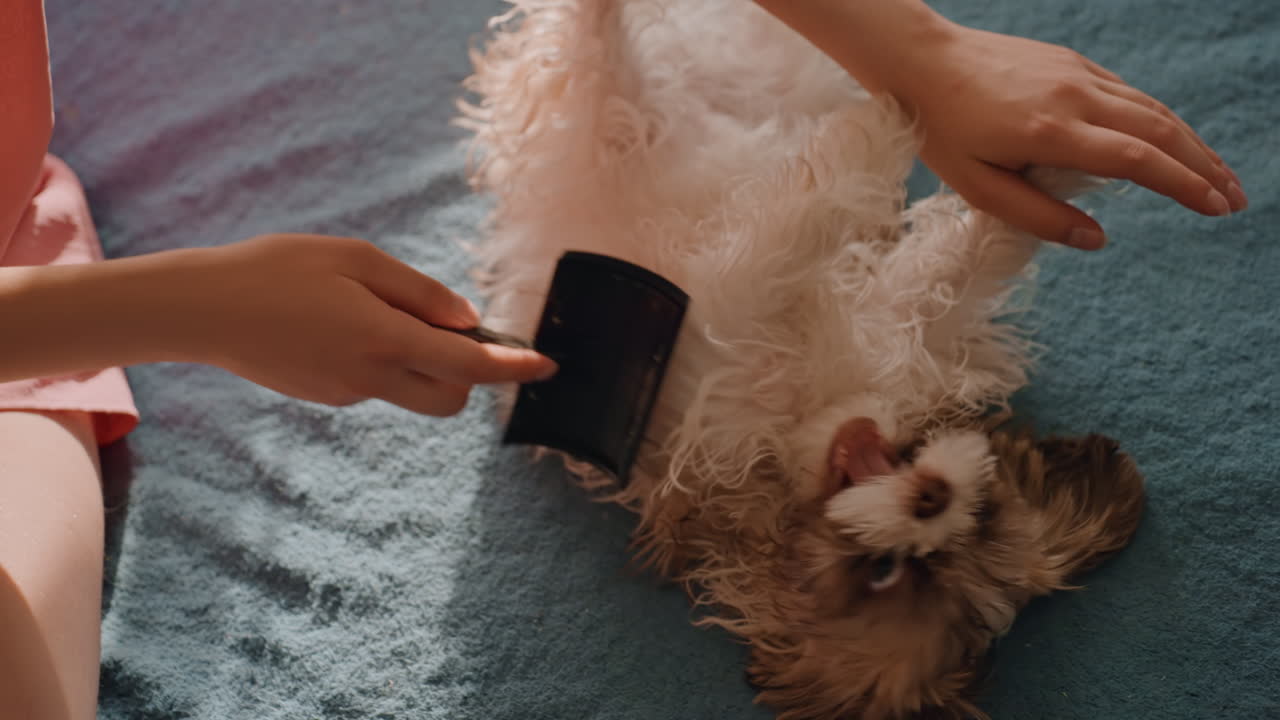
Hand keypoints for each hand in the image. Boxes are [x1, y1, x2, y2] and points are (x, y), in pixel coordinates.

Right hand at [178, 234, 555, 414]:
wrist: (202, 309)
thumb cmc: (278, 270)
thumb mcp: (356, 259)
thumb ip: (419, 292)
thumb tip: (468, 321)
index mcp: (385, 341)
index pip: (471, 365)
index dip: (514, 367)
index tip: (547, 366)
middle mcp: (371, 379)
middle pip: (451, 398)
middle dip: (467, 374)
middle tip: (445, 325)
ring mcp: (346, 395)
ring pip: (411, 388)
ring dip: (419, 359)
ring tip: (366, 305)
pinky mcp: (325, 397)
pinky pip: (374, 382)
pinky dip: (381, 358)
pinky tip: (336, 321)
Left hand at [890, 21, 1246, 248]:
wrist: (922, 61)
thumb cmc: (942, 131)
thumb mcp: (977, 188)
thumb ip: (1038, 216)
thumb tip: (1098, 240)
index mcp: (1051, 132)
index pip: (1136, 161)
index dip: (1182, 186)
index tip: (1214, 210)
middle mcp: (1075, 97)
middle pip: (1159, 131)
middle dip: (1203, 167)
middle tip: (1234, 201)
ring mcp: (1077, 74)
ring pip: (1150, 108)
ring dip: (1190, 142)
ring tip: (1216, 176)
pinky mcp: (1073, 63)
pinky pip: (1128, 94)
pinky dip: (1160, 120)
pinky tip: (1172, 142)